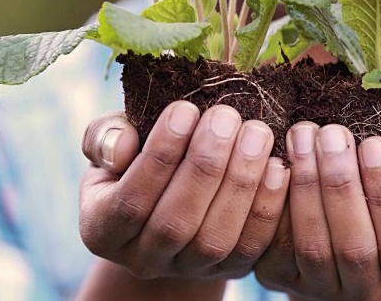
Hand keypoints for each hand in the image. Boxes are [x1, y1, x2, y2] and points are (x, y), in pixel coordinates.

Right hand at [79, 101, 289, 279]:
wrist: (167, 197)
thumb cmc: (136, 159)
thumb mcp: (112, 146)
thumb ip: (105, 138)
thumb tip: (121, 145)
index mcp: (103, 230)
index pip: (130, 200)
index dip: (159, 156)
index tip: (185, 109)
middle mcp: (143, 260)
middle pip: (176, 224)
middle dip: (205, 166)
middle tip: (226, 117)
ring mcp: (188, 270)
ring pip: (216, 239)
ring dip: (240, 182)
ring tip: (256, 134)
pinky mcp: (228, 269)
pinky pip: (252, 247)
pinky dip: (267, 207)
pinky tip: (278, 167)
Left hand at [254, 123, 380, 300]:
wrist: (343, 247)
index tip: (375, 143)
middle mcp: (365, 293)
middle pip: (353, 247)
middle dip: (341, 184)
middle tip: (332, 132)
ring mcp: (317, 290)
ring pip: (311, 245)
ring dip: (306, 185)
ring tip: (303, 135)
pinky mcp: (277, 278)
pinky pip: (272, 245)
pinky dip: (273, 202)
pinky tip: (276, 161)